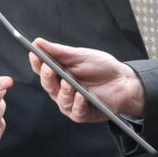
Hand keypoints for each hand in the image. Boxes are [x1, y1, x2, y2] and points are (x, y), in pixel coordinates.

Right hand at [28, 39, 144, 119]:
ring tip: (68, 82)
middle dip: (48, 77)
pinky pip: (77, 111)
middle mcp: (61, 90)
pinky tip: (81, 95)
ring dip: (64, 91)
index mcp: (58, 75)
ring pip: (61, 100)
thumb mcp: (81, 56)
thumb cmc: (101, 67)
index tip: (34, 54)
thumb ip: (59, 52)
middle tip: (49, 68)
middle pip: (49, 86)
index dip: (37, 63)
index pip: (42, 70)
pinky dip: (78, 103)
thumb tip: (37, 42)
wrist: (124, 80)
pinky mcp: (83, 114)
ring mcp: (71, 103)